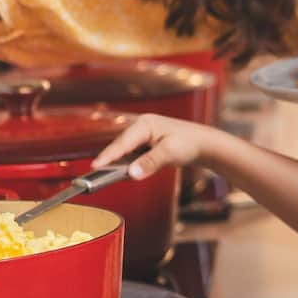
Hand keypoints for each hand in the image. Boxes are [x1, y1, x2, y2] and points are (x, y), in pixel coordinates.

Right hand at [91, 114, 219, 177]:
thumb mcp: (169, 153)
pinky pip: (131, 153)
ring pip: (124, 150)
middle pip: (120, 146)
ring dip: (118, 162)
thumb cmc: (189, 144)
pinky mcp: (146, 142)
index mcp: (145, 124)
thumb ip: (149, 163)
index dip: (108, 156)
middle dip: (109, 159)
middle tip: (94, 173)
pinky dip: (127, 162)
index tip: (95, 167)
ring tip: (105, 173)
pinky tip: (124, 171)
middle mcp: (141, 126)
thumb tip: (131, 173)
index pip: (122, 143)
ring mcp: (143, 133)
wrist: (203, 144)